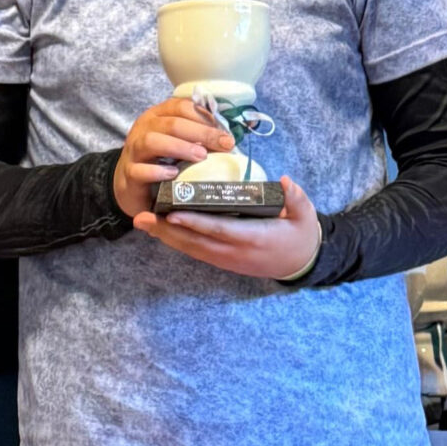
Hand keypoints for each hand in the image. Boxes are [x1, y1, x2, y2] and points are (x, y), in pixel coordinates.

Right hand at [113, 96, 228, 220]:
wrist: (130, 184)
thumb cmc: (159, 160)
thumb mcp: (177, 142)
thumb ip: (197, 136)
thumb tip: (228, 138)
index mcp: (157, 116)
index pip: (180, 106)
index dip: (205, 117)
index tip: (226, 132)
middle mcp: (144, 129)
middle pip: (171, 123)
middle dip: (201, 132)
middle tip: (224, 144)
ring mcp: (134, 150)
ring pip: (152, 141)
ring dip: (180, 147)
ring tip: (201, 156)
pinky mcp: (129, 173)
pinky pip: (140, 170)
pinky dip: (157, 171)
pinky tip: (173, 174)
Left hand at [135, 173, 323, 282]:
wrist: (300, 263)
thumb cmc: (300, 235)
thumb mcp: (304, 216)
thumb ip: (296, 199)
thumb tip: (286, 181)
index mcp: (253, 237)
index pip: (218, 229)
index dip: (194, 222)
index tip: (172, 212)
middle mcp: (235, 251)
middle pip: (195, 241)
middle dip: (167, 229)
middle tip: (141, 217)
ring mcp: (227, 259)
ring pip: (191, 248)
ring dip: (165, 236)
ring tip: (142, 222)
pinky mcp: (223, 260)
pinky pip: (195, 251)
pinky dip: (176, 241)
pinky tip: (160, 231)